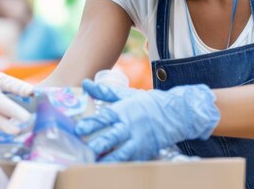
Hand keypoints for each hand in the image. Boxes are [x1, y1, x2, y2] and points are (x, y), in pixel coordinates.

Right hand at [0, 72, 32, 141]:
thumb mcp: (3, 83)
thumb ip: (17, 90)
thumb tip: (35, 98)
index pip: (8, 83)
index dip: (19, 88)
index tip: (31, 92)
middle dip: (13, 111)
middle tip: (27, 119)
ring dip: (7, 125)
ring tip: (19, 129)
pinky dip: (0, 129)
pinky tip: (5, 127)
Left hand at [76, 80, 219, 161]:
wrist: (175, 114)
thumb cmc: (146, 103)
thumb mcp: (126, 95)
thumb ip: (104, 92)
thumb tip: (85, 84)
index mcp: (122, 111)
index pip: (104, 117)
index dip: (91, 123)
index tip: (78, 128)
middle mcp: (128, 127)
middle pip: (111, 136)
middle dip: (98, 143)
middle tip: (86, 149)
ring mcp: (137, 141)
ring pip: (120, 152)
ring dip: (107, 158)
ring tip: (94, 163)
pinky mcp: (143, 152)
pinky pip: (130, 161)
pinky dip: (120, 165)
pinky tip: (109, 169)